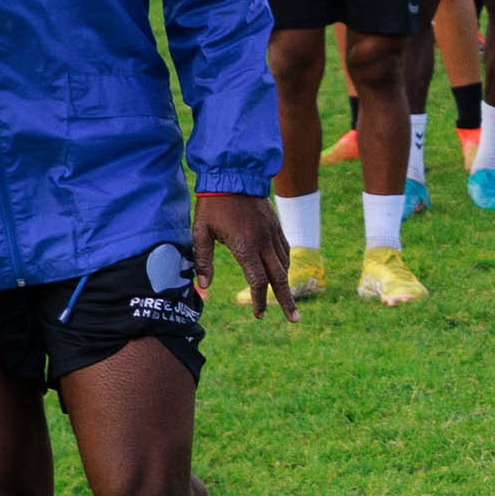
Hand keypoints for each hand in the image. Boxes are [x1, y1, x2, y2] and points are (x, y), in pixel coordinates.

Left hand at [197, 191, 300, 321]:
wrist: (233, 175)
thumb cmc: (212, 205)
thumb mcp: (200, 232)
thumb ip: (202, 260)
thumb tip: (203, 286)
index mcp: (245, 246)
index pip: (258, 281)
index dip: (259, 300)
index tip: (258, 315)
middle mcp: (264, 242)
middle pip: (280, 278)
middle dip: (286, 301)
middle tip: (294, 320)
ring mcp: (273, 233)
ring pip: (285, 264)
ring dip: (286, 284)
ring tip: (288, 300)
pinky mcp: (276, 226)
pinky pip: (285, 250)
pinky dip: (286, 264)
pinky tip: (283, 272)